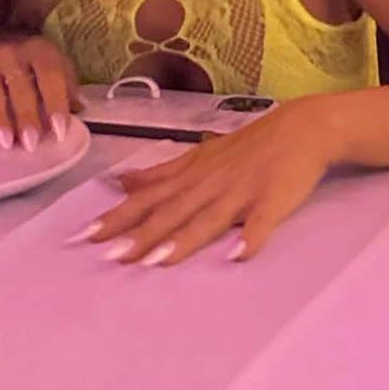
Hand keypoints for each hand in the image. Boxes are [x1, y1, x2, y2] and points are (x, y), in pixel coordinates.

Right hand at [0, 33, 79, 151]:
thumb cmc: (28, 58)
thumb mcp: (53, 62)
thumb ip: (66, 84)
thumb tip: (79, 109)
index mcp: (39, 49)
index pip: (50, 75)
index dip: (56, 102)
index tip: (60, 130)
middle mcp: (10, 52)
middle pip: (20, 86)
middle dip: (26, 115)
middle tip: (30, 143)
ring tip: (4, 143)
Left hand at [70, 98, 335, 266]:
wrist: (303, 127)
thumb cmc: (249, 145)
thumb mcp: (201, 154)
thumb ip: (163, 172)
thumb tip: (121, 182)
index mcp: (193, 174)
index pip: (150, 198)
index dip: (119, 216)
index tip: (85, 236)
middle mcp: (211, 182)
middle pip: (172, 211)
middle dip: (140, 234)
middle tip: (108, 258)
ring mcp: (242, 191)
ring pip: (209, 218)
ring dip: (184, 239)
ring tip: (157, 261)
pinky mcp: (273, 200)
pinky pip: (261, 222)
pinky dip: (250, 238)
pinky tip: (238, 256)